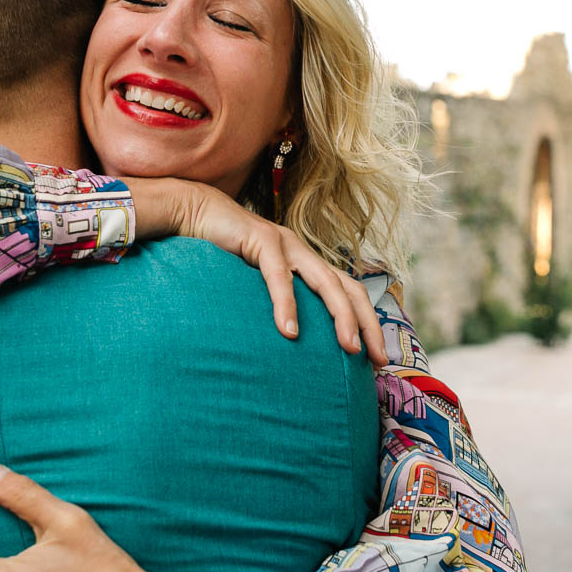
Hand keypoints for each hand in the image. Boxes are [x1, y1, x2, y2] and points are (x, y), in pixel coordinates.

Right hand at [126, 177, 384, 365]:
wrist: (193, 214)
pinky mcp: (262, 239)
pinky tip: (289, 331)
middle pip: (348, 288)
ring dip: (340, 316)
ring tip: (348, 348)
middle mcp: (303, 252)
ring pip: (325, 281)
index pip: (349, 293)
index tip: (378, 358)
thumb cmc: (221, 256)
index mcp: (306, 264)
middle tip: (377, 358)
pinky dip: (287, 304)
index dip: (367, 323)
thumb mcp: (253, 288)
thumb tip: (286, 346)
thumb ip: (273, 306)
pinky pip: (279, 276)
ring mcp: (285, 243)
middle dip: (366, 324)